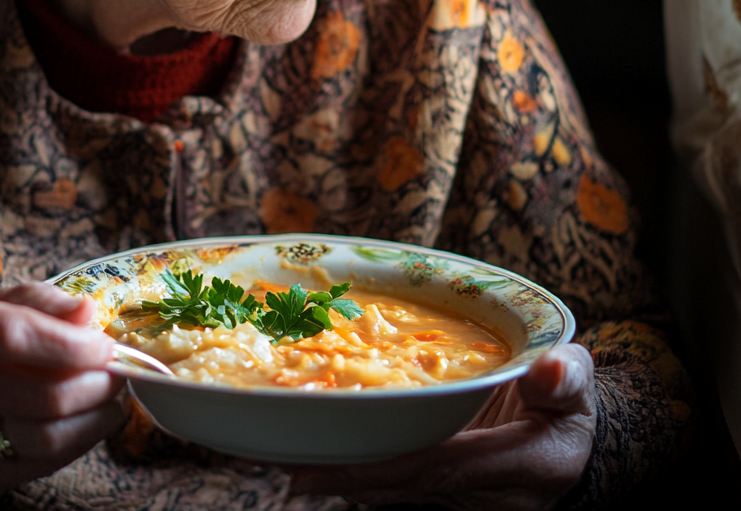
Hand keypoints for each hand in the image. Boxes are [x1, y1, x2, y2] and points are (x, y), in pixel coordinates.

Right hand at [0, 283, 125, 502]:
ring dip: (92, 418)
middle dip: (95, 384)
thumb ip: (32, 302)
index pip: (12, 336)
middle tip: (119, 372)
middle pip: (36, 395)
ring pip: (40, 438)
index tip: (105, 344)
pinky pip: (31, 467)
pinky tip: (85, 424)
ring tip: (110, 399)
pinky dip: (72, 444)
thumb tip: (87, 313)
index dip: (70, 344)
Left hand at [289, 343, 595, 510]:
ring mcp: (457, 494)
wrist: (573, 451)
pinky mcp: (440, 486)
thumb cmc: (570, 410)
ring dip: (345, 478)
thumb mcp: (579, 388)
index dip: (392, 466)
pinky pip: (396, 483)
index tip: (345, 460)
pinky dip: (357, 473)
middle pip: (405, 486)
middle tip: (293, 467)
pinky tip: (314, 460)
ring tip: (288, 464)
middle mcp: (479, 490)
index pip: (444, 467)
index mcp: (517, 465)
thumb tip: (546, 372)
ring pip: (394, 490)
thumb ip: (566, 379)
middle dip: (350, 478)